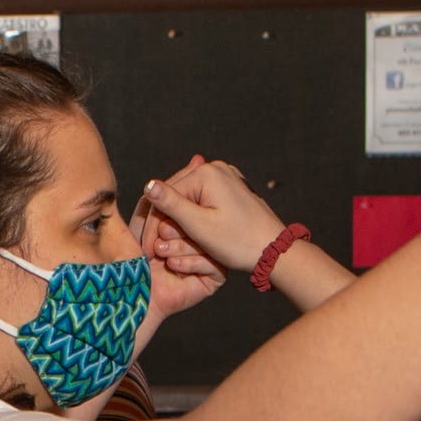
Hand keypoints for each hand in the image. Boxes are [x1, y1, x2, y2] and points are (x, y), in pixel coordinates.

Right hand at [142, 154, 285, 274]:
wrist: (274, 250)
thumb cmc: (238, 241)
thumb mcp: (199, 225)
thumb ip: (171, 204)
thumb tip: (147, 185)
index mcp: (207, 173)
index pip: (166, 195)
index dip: (153, 223)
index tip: (147, 250)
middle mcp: (216, 169)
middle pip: (177, 195)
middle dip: (164, 223)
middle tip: (155, 251)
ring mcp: (225, 178)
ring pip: (188, 200)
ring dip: (178, 222)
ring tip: (170, 246)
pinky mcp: (230, 190)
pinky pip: (203, 201)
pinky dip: (194, 218)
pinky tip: (188, 236)